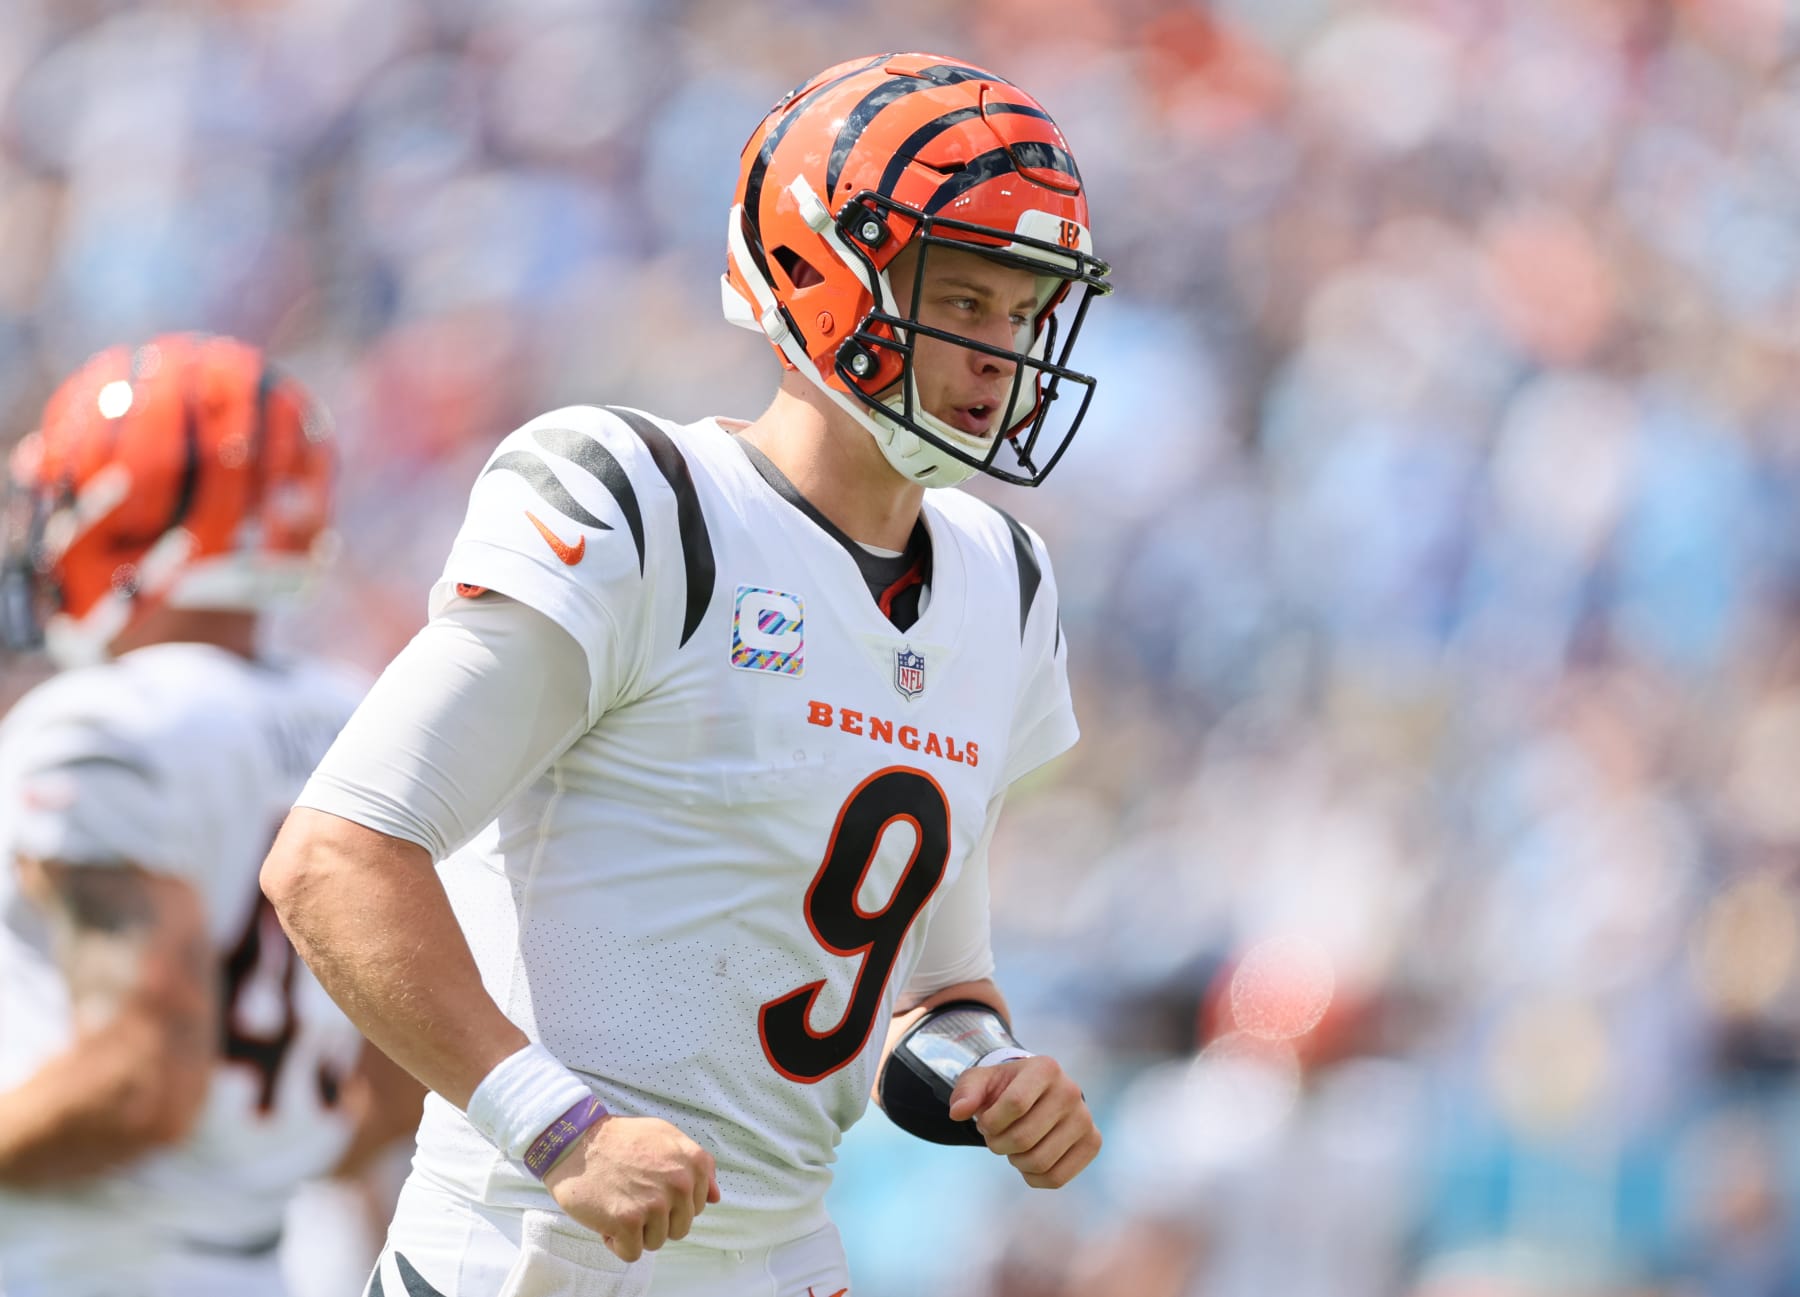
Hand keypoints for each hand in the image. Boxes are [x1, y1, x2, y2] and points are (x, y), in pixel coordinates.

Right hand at [541, 1115, 719, 1261]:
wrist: (575, 1142)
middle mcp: (680, 1183)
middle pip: (679, 1228)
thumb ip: (696, 1166)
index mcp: (694, 1162)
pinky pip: (632, 1253)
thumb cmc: (619, 1139)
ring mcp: (655, 1203)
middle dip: (656, 1220)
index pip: (698, 1206)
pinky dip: (616, 1243)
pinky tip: (607, 1218)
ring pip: (656, 1242)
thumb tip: (715, 1197)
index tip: (651, 1188)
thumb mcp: (665, 1136)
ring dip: (636, 1232)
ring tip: (620, 1203)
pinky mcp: (628, 1221)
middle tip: (633, 1196)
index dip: (672, 1202)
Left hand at [948, 1055, 1100, 1188]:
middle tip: (996, 1138)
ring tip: (1013, 1147)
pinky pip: (1057, 1178)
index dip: (991, 1122)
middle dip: (998, 1145)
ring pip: (1040, 1161)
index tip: (984, 1121)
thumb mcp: (981, 1081)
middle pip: (1024, 1138)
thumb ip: (965, 1092)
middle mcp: (1071, 1091)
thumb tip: (958, 1112)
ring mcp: (1085, 1118)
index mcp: (1045, 1068)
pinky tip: (1028, 1161)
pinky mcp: (1092, 1143)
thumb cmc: (1005, 1088)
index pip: (1015, 1104)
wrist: (1038, 1095)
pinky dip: (1033, 1177)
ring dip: (1015, 1161)